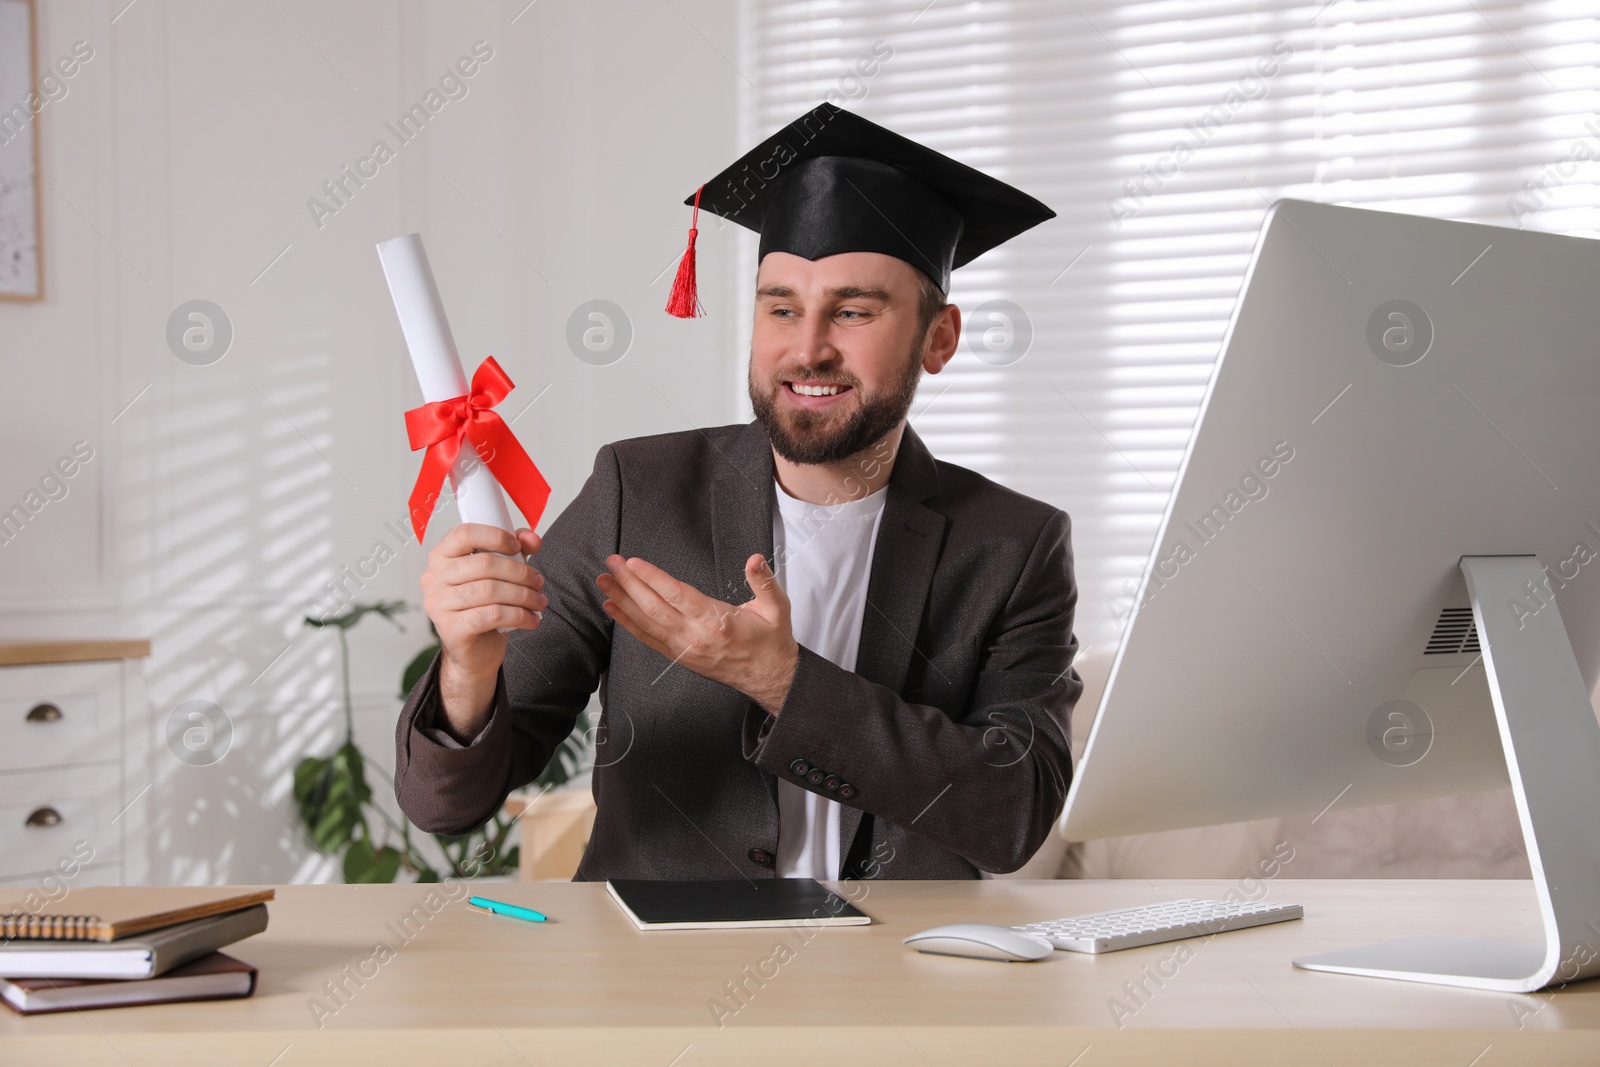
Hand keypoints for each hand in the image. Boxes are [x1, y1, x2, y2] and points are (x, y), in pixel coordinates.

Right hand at [420, 524, 545, 739]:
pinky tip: (531, 619)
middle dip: (520, 573)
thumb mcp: (498, 574)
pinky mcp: (451, 628)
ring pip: (491, 591)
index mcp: (441, 556)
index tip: (518, 546)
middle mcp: (434, 578)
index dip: (495, 536)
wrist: (473, 651)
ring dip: (523, 596)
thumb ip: (514, 550)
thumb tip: (532, 538)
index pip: (465, 534)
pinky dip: (519, 616)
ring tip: (539, 602)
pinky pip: (492, 615)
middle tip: (538, 582)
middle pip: (484, 564)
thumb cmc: (482, 606)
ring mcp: (438, 604)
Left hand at [596, 553, 798, 714]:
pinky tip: (614, 608)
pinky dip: (628, 623)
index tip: (632, 562)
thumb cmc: (771, 640)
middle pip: (653, 607)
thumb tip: (755, 560)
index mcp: (717, 621)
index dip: (652, 577)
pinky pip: (648, 639)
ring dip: (622, 601)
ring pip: (646, 623)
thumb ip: (764, 581)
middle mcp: (695, 636)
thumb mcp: (777, 607)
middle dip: (629, 583)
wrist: (769, 677)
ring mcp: (684, 649)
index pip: (677, 594)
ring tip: (604, 582)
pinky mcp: (680, 657)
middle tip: (611, 564)